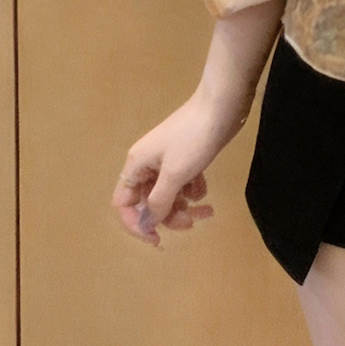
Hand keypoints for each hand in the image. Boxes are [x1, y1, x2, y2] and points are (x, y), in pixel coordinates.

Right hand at [112, 90, 238, 248]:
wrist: (221, 106)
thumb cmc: (194, 139)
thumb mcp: (174, 174)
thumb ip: (159, 202)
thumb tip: (148, 223)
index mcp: (136, 165)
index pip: (122, 204)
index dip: (136, 224)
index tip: (157, 238)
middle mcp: (147, 164)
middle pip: (148, 202)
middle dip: (168, 216)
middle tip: (190, 223)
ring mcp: (167, 160)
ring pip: (168, 195)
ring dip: (184, 207)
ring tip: (206, 210)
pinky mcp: (185, 158)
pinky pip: (182, 184)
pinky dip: (192, 190)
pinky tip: (205, 189)